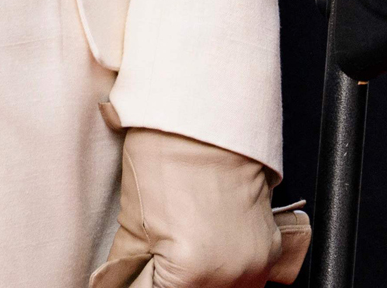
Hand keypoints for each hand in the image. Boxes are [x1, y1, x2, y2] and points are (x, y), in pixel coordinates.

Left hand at [90, 129, 307, 287]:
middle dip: (177, 279)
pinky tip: (211, 238)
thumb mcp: (132, 219)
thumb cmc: (165, 156)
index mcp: (193, 273)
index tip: (146, 271)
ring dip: (204, 277)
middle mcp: (231, 276)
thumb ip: (128, 266)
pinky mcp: (270, 249)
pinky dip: (229, 265)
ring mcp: (255, 264)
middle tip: (164, 253)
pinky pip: (248, 274)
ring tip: (188, 243)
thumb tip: (120, 283)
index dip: (148, 281)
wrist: (203, 119)